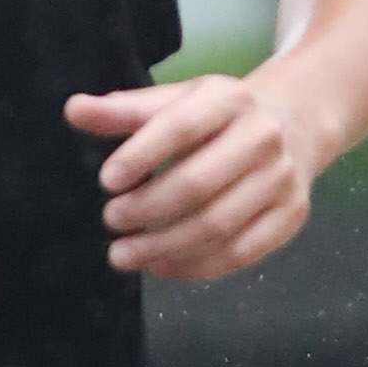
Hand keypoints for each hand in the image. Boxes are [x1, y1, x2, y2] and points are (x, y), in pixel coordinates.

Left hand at [71, 68, 312, 282]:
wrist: (294, 125)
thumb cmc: (217, 117)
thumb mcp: (175, 102)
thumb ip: (124, 110)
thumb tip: (73, 110)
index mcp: (229, 100)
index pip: (181, 128)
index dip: (141, 156)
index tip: (106, 181)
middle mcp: (263, 138)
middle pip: (199, 185)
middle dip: (148, 209)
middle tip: (111, 221)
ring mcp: (282, 180)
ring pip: (218, 226)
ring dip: (165, 247)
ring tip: (124, 253)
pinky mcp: (290, 216)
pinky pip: (240, 253)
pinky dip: (195, 266)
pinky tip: (161, 265)